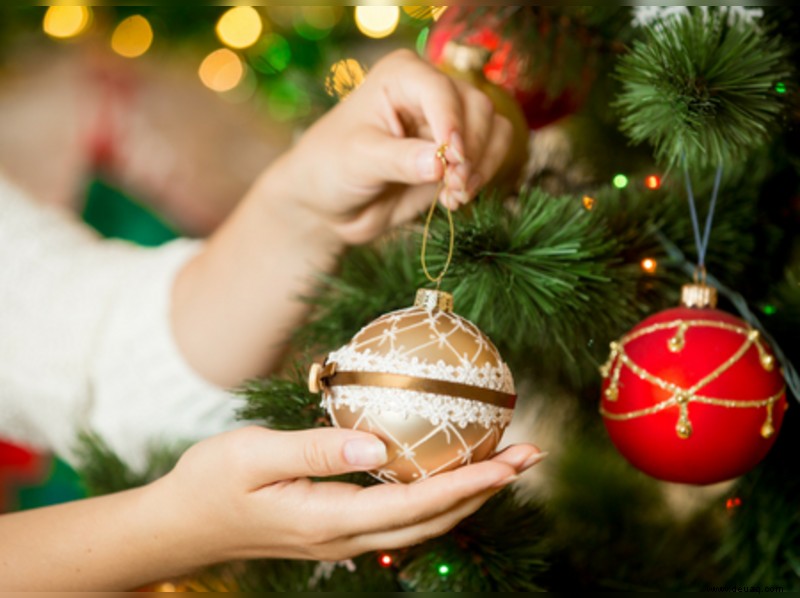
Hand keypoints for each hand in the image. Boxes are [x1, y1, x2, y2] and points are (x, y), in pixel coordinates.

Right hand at [157, 425, 542, 562]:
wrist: (181, 525)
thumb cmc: (211, 482)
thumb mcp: (254, 455)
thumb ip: (316, 449)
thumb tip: (376, 446)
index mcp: (332, 519)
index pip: (419, 503)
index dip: (471, 482)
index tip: (513, 461)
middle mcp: (347, 537)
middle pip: (434, 519)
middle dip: (486, 489)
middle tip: (529, 456)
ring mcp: (343, 538)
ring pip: (421, 523)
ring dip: (467, 495)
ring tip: (501, 465)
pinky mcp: (335, 528)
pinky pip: (399, 516)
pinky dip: (434, 497)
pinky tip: (443, 473)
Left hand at [265, 49, 513, 244]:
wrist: (330, 204)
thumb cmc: (332, 168)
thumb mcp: (359, 160)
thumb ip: (400, 160)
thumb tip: (440, 163)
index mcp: (401, 76)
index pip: (441, 90)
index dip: (453, 124)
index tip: (454, 161)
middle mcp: (430, 91)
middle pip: (478, 108)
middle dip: (471, 151)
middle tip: (453, 186)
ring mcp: (447, 121)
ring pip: (494, 130)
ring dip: (482, 166)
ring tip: (454, 195)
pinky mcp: (457, 151)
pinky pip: (493, 154)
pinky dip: (482, 176)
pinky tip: (454, 198)